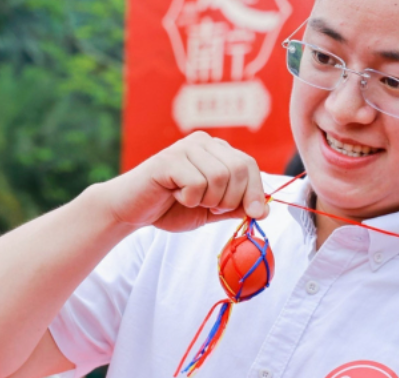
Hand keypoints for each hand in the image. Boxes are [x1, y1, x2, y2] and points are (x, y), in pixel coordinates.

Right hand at [97, 132, 268, 233]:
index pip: (250, 166)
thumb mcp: (213, 211)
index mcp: (218, 151)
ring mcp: (186, 147)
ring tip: (189, 199)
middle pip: (239, 170)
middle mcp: (204, 142)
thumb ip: (237, 207)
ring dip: (208, 200)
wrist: (134, 210)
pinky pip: (196, 183)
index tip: (253, 214)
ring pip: (219, 177)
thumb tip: (264, 209)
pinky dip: (189, 199)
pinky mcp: (169, 159)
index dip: (256, 192)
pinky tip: (174, 194)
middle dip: (230, 199)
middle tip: (209, 207)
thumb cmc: (172, 207)